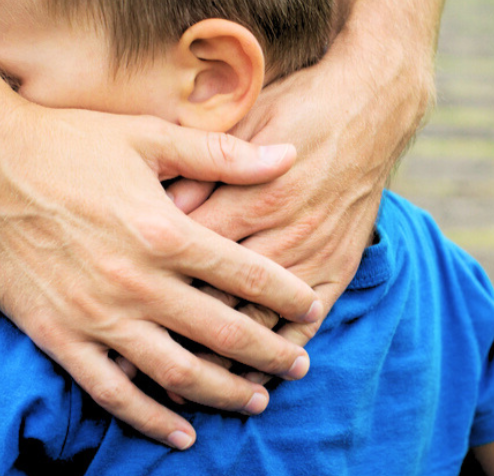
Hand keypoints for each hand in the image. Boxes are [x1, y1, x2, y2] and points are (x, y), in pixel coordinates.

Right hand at [0, 99, 321, 448]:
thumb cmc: (66, 143)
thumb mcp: (147, 137)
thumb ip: (222, 155)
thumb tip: (288, 154)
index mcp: (164, 231)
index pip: (246, 274)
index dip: (287, 294)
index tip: (312, 307)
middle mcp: (136, 281)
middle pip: (221, 330)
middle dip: (268, 353)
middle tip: (299, 365)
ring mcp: (96, 314)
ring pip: (175, 372)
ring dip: (222, 391)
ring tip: (257, 401)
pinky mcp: (58, 335)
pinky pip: (112, 390)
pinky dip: (150, 418)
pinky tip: (180, 432)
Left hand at [169, 29, 431, 360]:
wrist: (371, 107)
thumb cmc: (297, 109)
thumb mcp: (243, 121)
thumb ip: (202, 163)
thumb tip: (160, 202)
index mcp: (252, 195)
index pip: (193, 254)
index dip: (155, 287)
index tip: (121, 314)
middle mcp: (284, 231)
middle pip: (224, 296)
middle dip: (181, 334)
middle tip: (140, 369)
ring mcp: (315, 252)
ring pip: (264, 318)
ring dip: (228, 355)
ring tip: (192, 387)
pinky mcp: (340, 264)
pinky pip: (311, 318)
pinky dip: (283, 348)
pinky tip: (260, 372)